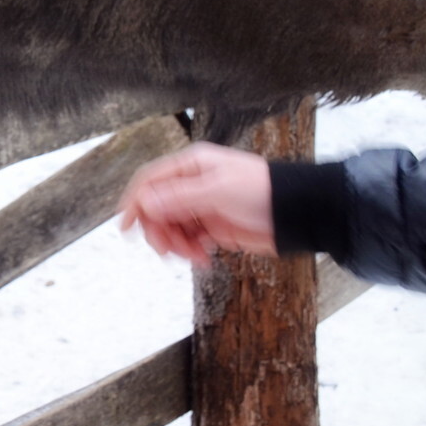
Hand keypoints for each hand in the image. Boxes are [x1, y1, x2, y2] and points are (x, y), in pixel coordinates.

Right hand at [115, 143, 275, 266]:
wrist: (299, 213)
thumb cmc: (264, 192)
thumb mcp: (217, 191)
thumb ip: (179, 197)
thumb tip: (144, 203)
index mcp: (191, 166)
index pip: (151, 181)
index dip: (135, 203)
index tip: (127, 227)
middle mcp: (194, 184)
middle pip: (158, 207)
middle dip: (159, 230)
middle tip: (166, 250)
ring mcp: (204, 206)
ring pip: (173, 226)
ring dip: (176, 244)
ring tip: (194, 257)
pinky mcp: (216, 227)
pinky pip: (191, 239)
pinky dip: (191, 251)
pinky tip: (203, 258)